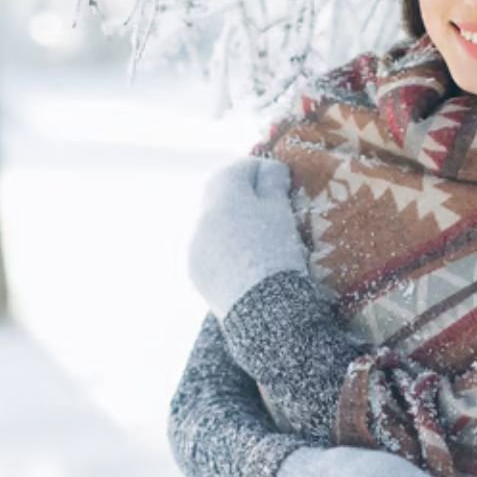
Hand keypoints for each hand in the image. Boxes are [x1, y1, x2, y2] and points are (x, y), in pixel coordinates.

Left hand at [188, 157, 308, 319]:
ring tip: (259, 238)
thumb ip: (273, 183)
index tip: (280, 180)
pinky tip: (245, 261)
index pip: (239, 168)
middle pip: (221, 194)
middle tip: (270, 206)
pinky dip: (224, 248)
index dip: (262, 170)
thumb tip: (270, 169)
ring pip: (213, 223)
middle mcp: (201, 216)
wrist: (262, 308)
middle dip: (243, 196)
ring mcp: (194, 245)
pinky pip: (209, 249)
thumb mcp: (281, 212)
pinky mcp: (194, 270)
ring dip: (232, 222)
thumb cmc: (278, 252)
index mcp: (223, 195)